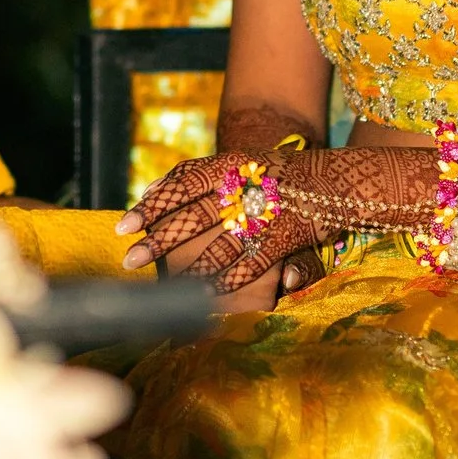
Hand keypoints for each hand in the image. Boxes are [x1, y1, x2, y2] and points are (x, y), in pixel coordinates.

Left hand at [117, 150, 325, 291]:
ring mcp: (266, 213)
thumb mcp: (235, 165)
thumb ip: (194, 177)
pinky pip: (252, 262)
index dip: (153, 204)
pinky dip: (230, 279)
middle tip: (131, 259)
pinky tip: (209, 294)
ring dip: (191, 269)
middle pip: (194, 216)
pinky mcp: (286, 236)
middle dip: (160, 240)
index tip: (126, 224)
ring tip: (166, 286)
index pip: (183, 183)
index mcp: (230, 166)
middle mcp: (245, 188)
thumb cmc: (270, 174)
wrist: (331, 178)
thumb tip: (151, 188)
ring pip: (220, 245)